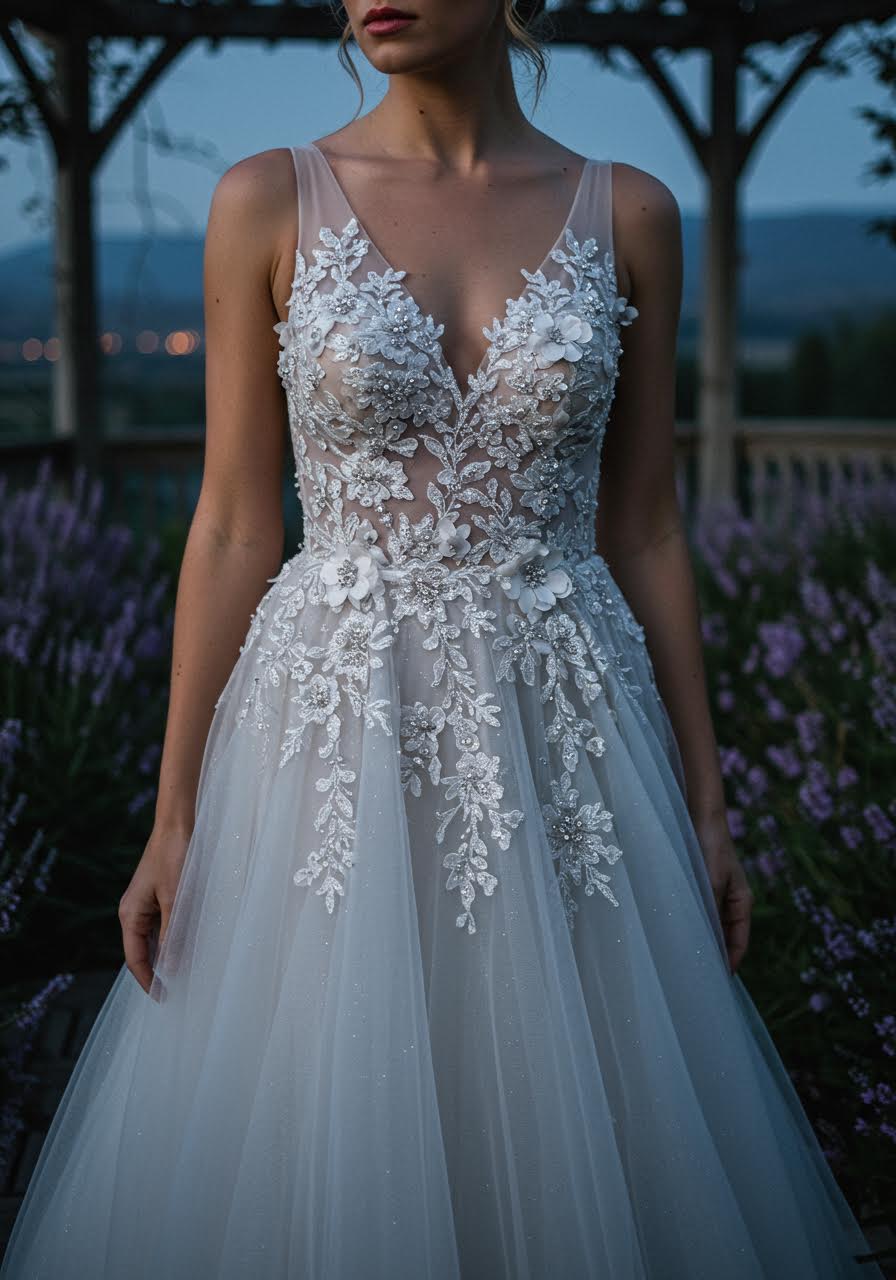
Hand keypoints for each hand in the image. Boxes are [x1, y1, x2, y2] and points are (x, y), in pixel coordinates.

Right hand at [118, 825, 190, 995]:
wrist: (178, 824)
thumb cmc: (175, 858)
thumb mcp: (176, 899)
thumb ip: (173, 933)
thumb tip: (171, 966)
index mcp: (130, 914)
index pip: (135, 959)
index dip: (148, 981)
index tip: (163, 998)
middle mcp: (133, 911)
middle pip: (142, 952)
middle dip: (157, 972)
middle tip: (176, 991)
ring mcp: (146, 903)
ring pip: (154, 939)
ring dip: (167, 956)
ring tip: (184, 974)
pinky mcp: (159, 896)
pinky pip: (162, 926)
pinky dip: (173, 939)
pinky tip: (188, 946)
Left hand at [691, 811, 752, 975]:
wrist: (700, 816)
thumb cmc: (710, 846)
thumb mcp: (712, 881)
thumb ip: (709, 910)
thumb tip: (706, 941)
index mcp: (741, 902)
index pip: (739, 941)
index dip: (730, 961)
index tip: (718, 980)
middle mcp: (729, 901)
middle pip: (724, 936)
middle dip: (714, 954)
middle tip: (697, 976)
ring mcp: (713, 894)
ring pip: (708, 925)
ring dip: (700, 939)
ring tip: (685, 959)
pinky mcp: (698, 886)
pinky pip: (696, 912)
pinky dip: (690, 924)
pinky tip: (675, 932)